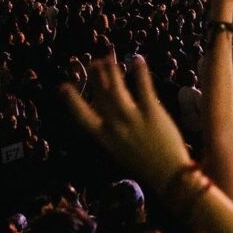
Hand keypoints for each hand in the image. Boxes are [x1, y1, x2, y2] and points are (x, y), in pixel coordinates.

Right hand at [62, 55, 188, 193]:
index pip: (82, 117)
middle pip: (102, 96)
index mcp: (104, 139)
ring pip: (118, 89)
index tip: (63, 87)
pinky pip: (144, 88)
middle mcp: (115, 126)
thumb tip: (106, 109)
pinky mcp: (152, 112)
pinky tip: (137, 60)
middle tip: (94, 62)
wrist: (168, 174)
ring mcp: (132, 118)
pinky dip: (140, 72)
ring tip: (110, 58)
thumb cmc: (145, 164)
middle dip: (97, 77)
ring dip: (112, 71)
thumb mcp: (121, 151)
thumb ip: (112, 132)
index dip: (72, 101)